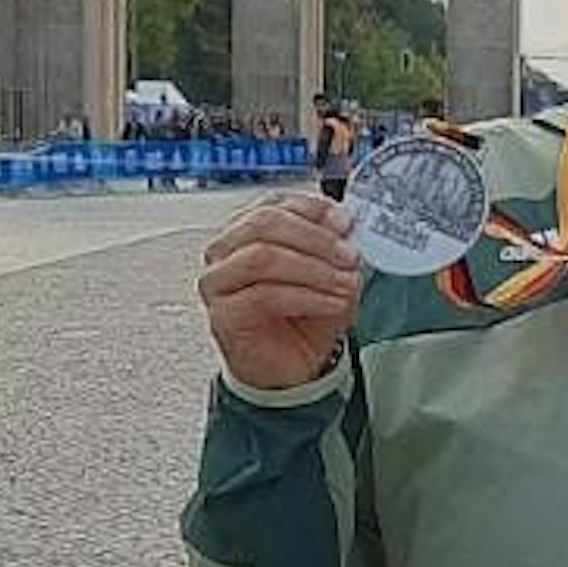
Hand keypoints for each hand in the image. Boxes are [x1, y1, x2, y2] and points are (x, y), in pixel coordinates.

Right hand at [199, 192, 362, 391]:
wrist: (291, 364)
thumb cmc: (304, 314)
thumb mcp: (328, 269)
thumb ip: (333, 243)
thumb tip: (346, 224)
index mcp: (248, 227)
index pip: (276, 202)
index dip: (314, 210)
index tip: (347, 224)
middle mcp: (226, 249)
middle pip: (265, 223)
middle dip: (316, 238)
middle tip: (349, 256)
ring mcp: (218, 281)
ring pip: (263, 257)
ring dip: (314, 269)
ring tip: (345, 283)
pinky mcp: (222, 314)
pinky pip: (264, 295)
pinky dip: (307, 297)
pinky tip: (332, 303)